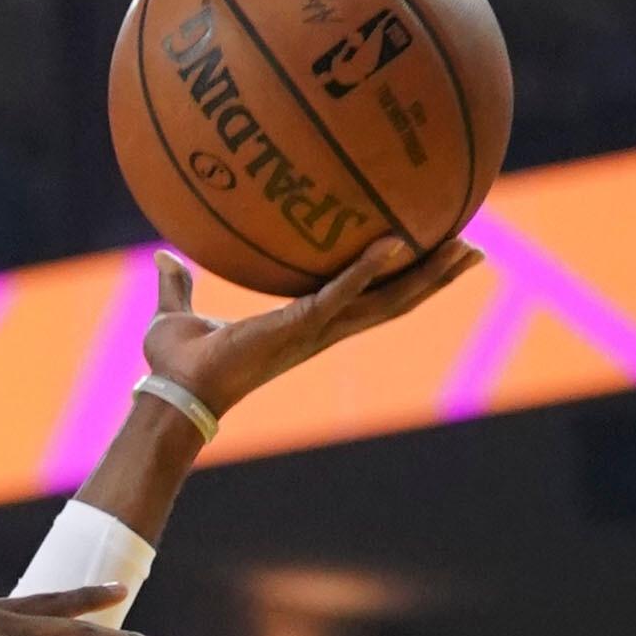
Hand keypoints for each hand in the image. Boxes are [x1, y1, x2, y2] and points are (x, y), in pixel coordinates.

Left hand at [146, 234, 486, 416]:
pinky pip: (340, 294)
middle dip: (432, 277)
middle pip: (392, 301)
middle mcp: (320, 330)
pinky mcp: (298, 328)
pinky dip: (366, 269)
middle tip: (470, 247)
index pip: (361, 299)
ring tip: (464, 246)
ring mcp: (314, 331)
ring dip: (425, 275)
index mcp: (302, 324)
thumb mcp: (177, 315)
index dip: (394, 278)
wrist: (171, 394)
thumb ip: (177, 287)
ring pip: (384, 302)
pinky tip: (394, 241)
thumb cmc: (175, 364)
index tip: (421, 251)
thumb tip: (165, 257)